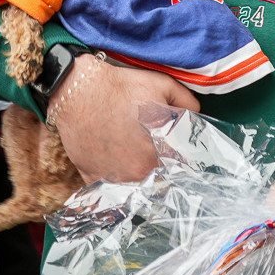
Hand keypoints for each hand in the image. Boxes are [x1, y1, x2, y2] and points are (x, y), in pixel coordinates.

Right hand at [46, 55, 198, 181]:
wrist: (77, 91)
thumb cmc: (120, 87)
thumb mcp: (163, 85)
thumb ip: (187, 103)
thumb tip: (197, 117)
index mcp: (164, 152)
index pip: (182, 165)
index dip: (178, 155)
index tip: (172, 149)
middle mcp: (142, 172)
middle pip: (159, 178)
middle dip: (158, 166)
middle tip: (146, 148)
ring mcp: (117, 179)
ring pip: (135, 186)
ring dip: (136, 175)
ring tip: (128, 154)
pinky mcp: (94, 179)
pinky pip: (109, 188)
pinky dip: (112, 179)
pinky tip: (110, 162)